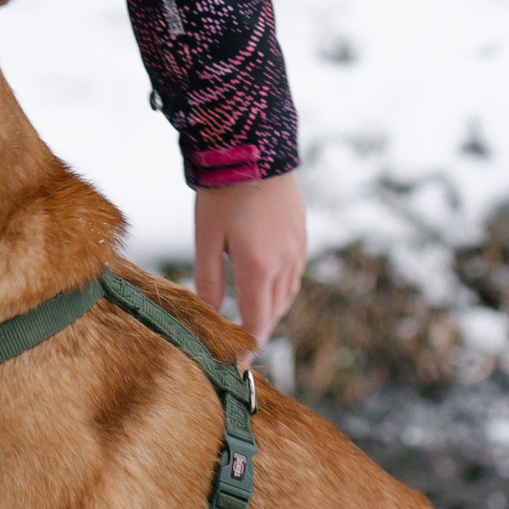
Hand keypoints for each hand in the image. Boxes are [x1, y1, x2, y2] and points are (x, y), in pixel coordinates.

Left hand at [192, 173, 307, 355]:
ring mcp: (297, 248)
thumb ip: (207, 280)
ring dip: (270, 309)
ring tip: (251, 317)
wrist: (257, 146)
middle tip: (237, 341)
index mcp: (258, 267)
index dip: (246, 345)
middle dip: (257, 329)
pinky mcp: (302, 234)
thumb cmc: (223, 192)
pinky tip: (266, 283)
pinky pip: (295, 272)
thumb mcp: (206, 238)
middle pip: (274, 311)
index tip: (236, 361)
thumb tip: (208, 314)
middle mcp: (284, 262)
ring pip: (287, 293)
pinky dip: (281, 287)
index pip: (257, 322)